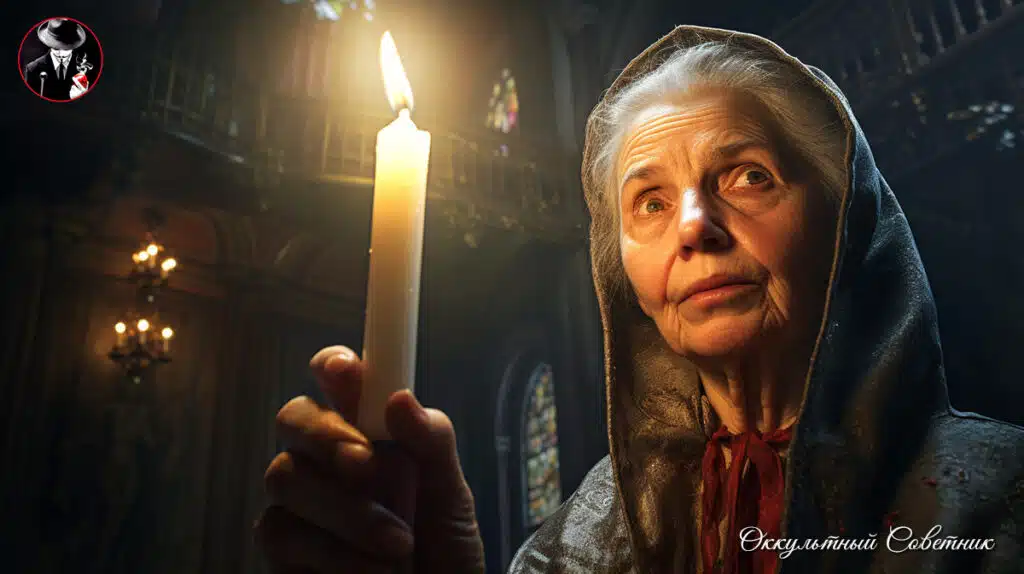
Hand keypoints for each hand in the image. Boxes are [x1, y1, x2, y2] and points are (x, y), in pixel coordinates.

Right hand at [255, 346, 485, 572]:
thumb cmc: (442, 545)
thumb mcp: (452, 494)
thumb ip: (432, 443)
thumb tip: (400, 398)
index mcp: (369, 430)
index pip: (337, 378)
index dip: (333, 365)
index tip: (347, 370)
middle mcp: (326, 459)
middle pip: (293, 417)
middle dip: (327, 435)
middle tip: (366, 465)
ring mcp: (299, 503)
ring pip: (285, 476)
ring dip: (346, 510)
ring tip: (399, 544)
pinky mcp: (283, 550)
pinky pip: (280, 532)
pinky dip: (332, 553)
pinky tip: (372, 572)